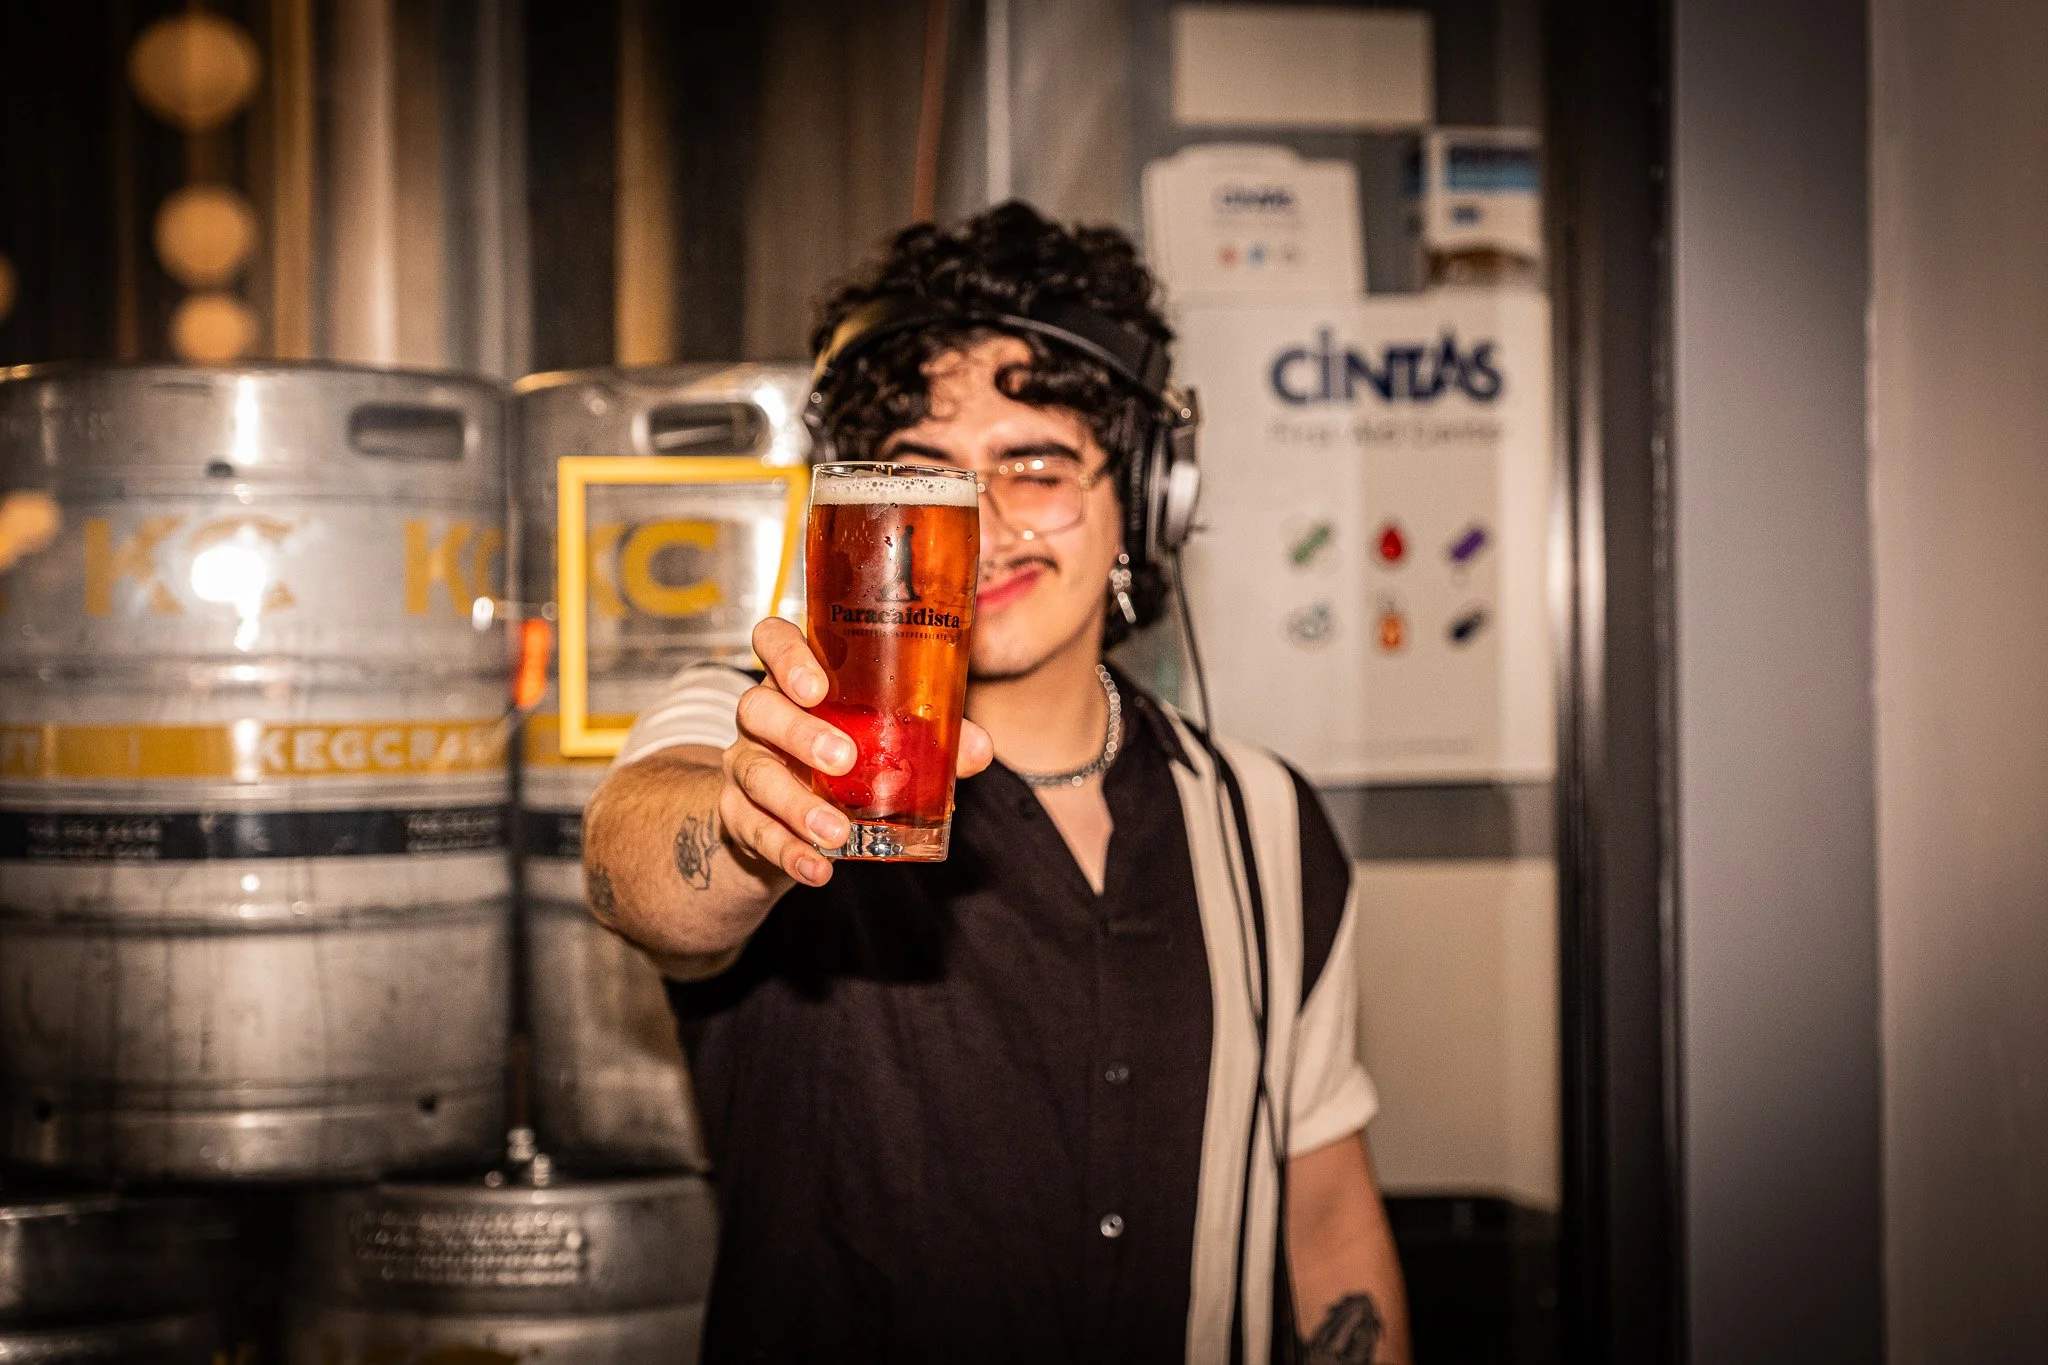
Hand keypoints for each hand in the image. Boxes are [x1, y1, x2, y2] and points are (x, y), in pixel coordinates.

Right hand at [720, 618, 992, 886]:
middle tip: (843, 759)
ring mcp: (744, 764)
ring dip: (797, 805)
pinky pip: (755, 831)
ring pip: (755, 774)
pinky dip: (788, 852)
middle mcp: (762, 716)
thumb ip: (928, 737)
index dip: (786, 656)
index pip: (772, 641)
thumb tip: (979, 748)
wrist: (784, 814)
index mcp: (796, 680)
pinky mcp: (737, 814)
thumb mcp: (880, 738)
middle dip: (799, 732)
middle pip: (758, 708)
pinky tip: (818, 869)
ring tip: (837, 831)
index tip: (816, 686)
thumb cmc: (842, 754)